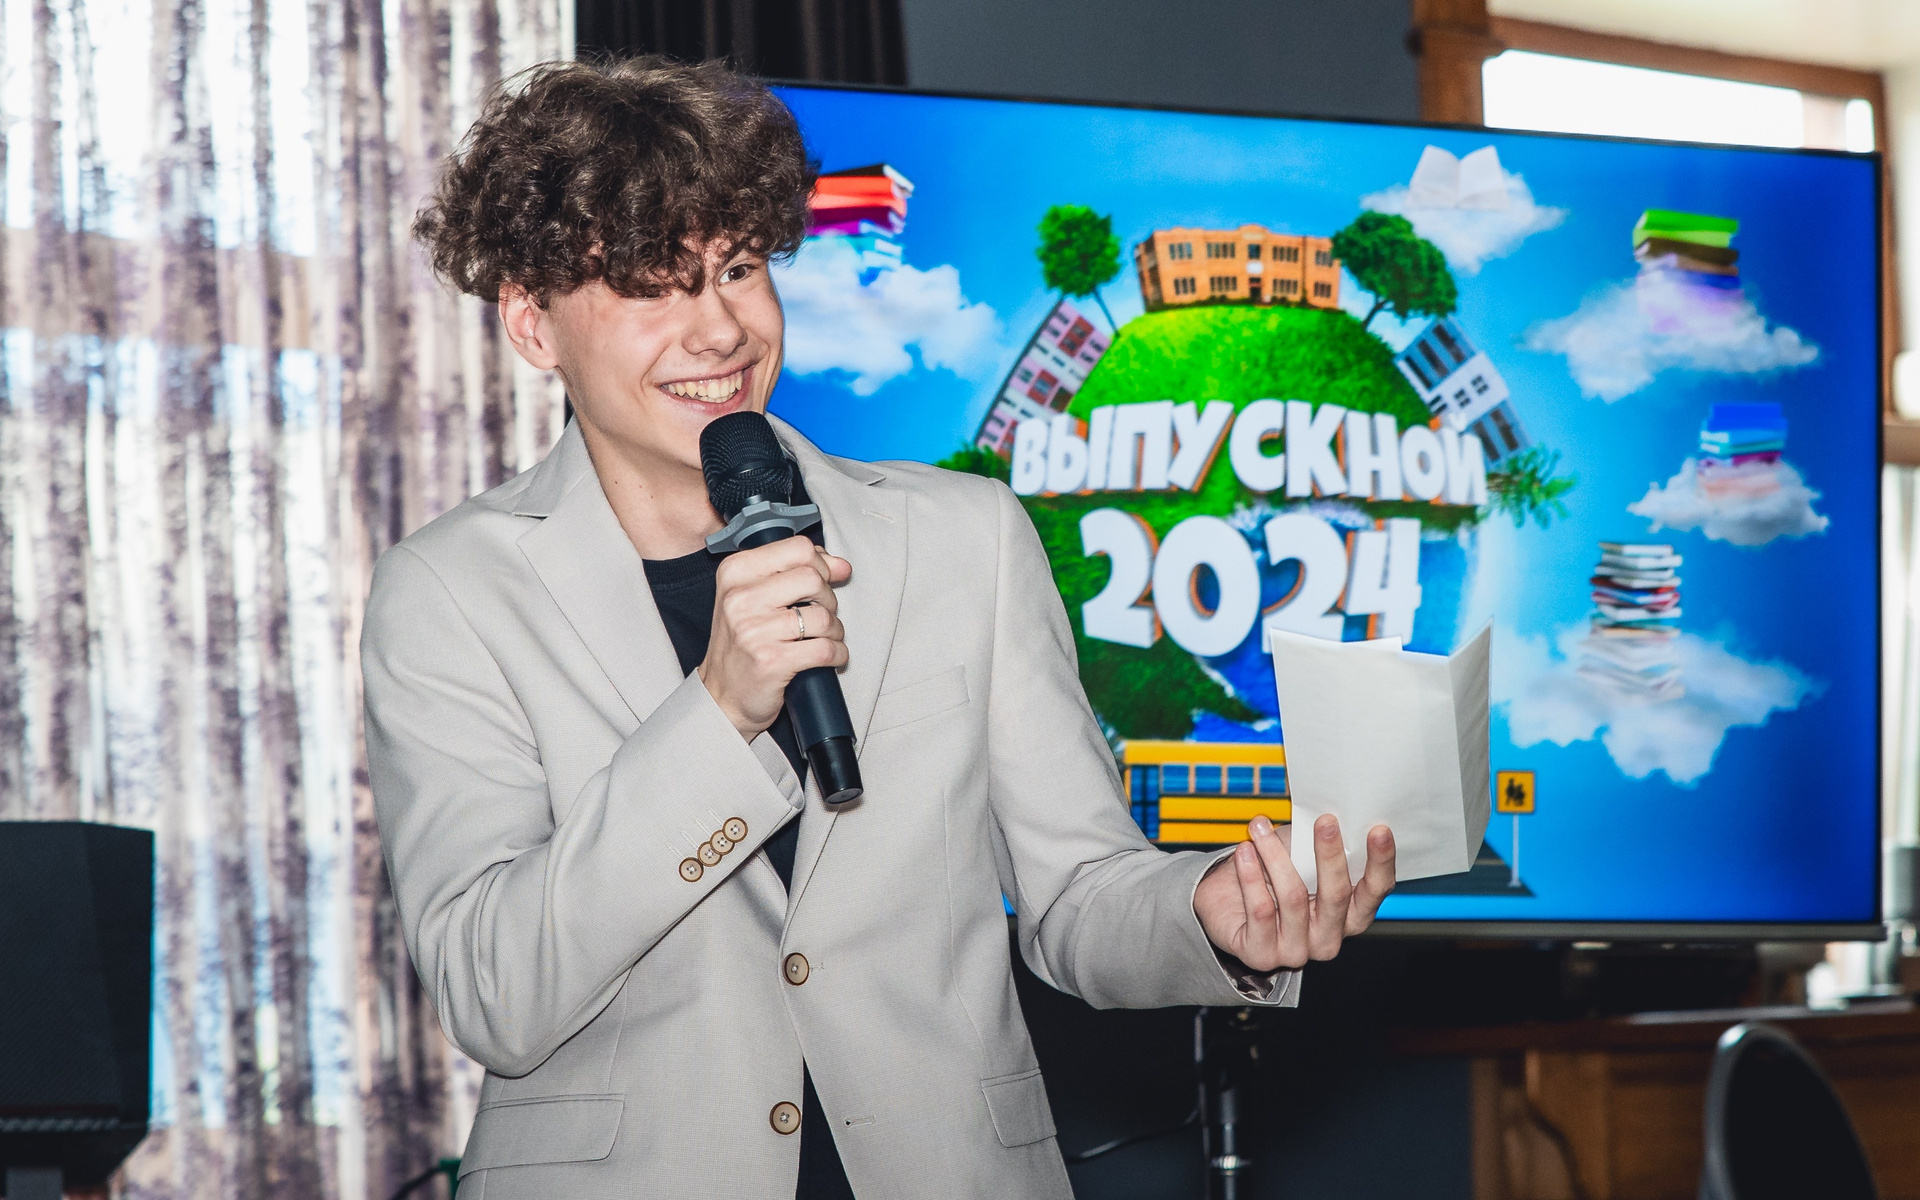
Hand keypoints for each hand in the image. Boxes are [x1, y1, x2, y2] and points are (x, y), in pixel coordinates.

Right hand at [698, 535, 851, 738]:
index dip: (821, 564)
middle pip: (813, 577)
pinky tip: (829, 657)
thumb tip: (840, 565)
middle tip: (820, 614)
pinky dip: (837, 653)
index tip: (824, 581)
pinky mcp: (772, 660)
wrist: (723, 696)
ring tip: (823, 639)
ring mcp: (754, 630)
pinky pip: (825, 648)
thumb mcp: (755, 597)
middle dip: (828, 598)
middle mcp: (740, 598)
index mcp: (735, 573)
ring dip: (834, 630)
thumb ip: (794, 571)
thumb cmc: (742, 645)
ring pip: (823, 615)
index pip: (797, 548)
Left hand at [1193, 815, 1395, 971]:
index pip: (1375, 890)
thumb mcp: (1300, 857)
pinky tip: (1244, 851)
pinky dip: (1250, 875)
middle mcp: (1328, 938)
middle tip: (1325, 822)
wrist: (1223, 902)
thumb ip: (1320, 844)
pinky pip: (1260, 909)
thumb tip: (1334, 813)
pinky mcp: (1262, 954)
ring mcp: (1297, 950)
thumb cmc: (1270, 875)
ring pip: (1293, 897)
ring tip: (1260, 827)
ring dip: (1275, 855)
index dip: (1380, 861)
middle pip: (1337, 895)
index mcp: (1350, 915)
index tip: (1379, 830)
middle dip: (1331, 854)